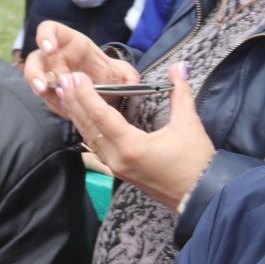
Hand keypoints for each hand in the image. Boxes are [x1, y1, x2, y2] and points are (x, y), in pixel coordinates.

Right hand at [22, 21, 137, 119]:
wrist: (108, 90)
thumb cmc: (107, 73)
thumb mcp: (121, 71)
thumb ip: (127, 74)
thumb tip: (133, 83)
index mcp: (69, 43)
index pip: (50, 31)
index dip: (45, 37)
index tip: (49, 49)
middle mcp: (54, 58)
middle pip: (34, 60)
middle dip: (34, 72)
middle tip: (42, 86)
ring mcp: (49, 76)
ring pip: (35, 80)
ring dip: (40, 89)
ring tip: (49, 97)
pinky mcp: (51, 93)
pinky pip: (49, 98)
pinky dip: (57, 104)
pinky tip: (68, 109)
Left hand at [56, 62, 214, 208]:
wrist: (200, 197)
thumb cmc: (196, 163)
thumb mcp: (189, 125)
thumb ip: (181, 94)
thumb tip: (180, 66)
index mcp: (131, 146)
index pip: (101, 115)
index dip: (86, 94)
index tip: (75, 77)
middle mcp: (116, 158)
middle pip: (88, 126)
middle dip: (74, 101)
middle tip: (63, 80)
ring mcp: (114, 167)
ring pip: (88, 138)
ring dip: (77, 115)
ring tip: (66, 95)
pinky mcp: (117, 172)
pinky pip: (95, 148)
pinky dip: (86, 130)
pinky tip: (80, 120)